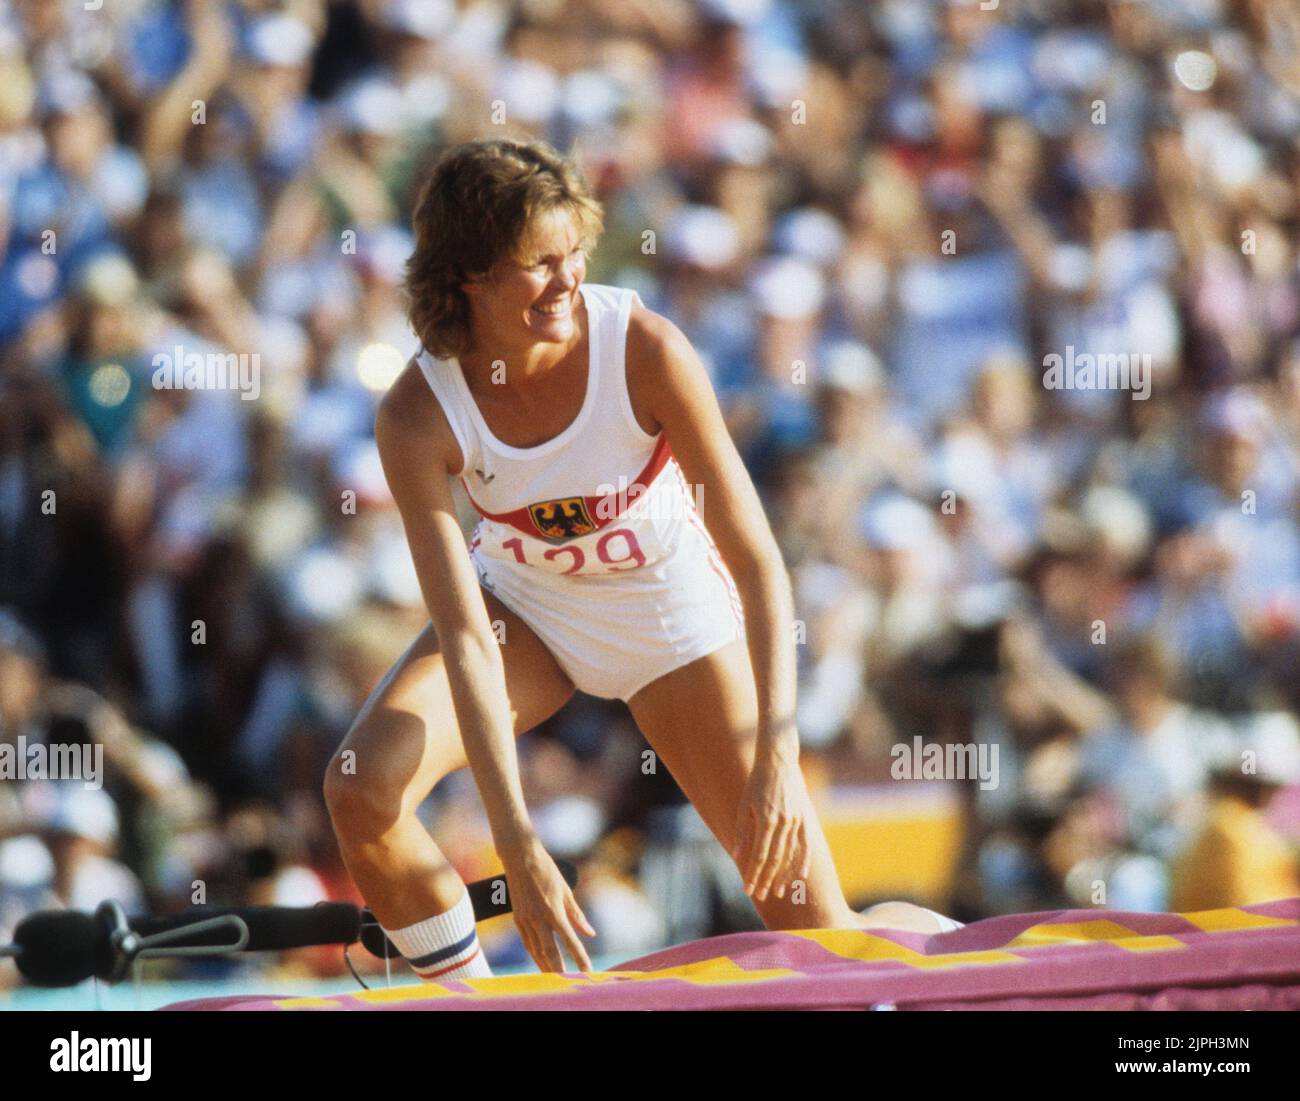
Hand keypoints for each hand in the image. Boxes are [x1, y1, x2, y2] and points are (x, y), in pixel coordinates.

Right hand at [499, 834, 594, 972]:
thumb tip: (590, 933)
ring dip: (545, 965)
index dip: (579, 956)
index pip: (569, 939)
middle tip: (568, 981)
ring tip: (555, 977)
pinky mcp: (517, 918)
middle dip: (559, 968)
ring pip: (536, 950)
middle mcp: (538, 918)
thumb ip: (577, 915)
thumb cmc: (547, 871)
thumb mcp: (566, 890)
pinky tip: (540, 961)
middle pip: (549, 951)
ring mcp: (525, 919)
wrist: (520, 858)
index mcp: (553, 910)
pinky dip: (534, 954)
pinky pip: (527, 942)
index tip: (587, 968)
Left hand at [732, 744, 810, 902]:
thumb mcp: (743, 804)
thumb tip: (737, 856)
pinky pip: (805, 844)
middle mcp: (783, 822)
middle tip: (760, 896)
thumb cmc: (757, 781)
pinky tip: (800, 876)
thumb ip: (742, 831)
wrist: (778, 760)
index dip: (752, 874)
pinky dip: (803, 861)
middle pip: (774, 859)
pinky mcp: (803, 818)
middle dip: (766, 879)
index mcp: (765, 819)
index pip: (758, 855)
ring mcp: (795, 821)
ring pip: (789, 855)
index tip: (747, 889)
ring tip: (777, 891)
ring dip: (783, 875)